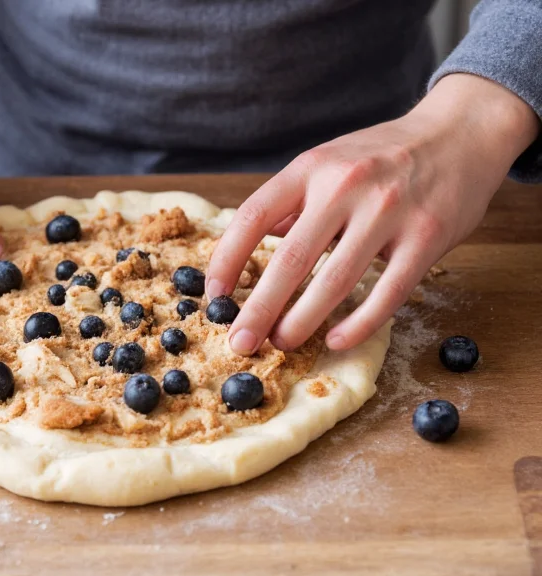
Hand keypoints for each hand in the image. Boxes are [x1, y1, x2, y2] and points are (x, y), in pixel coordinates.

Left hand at [207, 74, 539, 354]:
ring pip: (336, 281)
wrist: (461, 132)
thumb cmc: (383, 155)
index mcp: (311, 168)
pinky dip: (359, 323)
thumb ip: (291, 203)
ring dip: (302, 321)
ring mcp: (389, 211)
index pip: (253, 216)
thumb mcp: (327, 162)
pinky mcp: (427, 236)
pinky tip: (337, 339)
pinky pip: (388, 292)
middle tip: (241, 341)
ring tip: (282, 343)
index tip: (214, 294)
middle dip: (259, 308)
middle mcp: (345, 186)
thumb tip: (251, 245)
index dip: (226, 260)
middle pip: (290, 258)